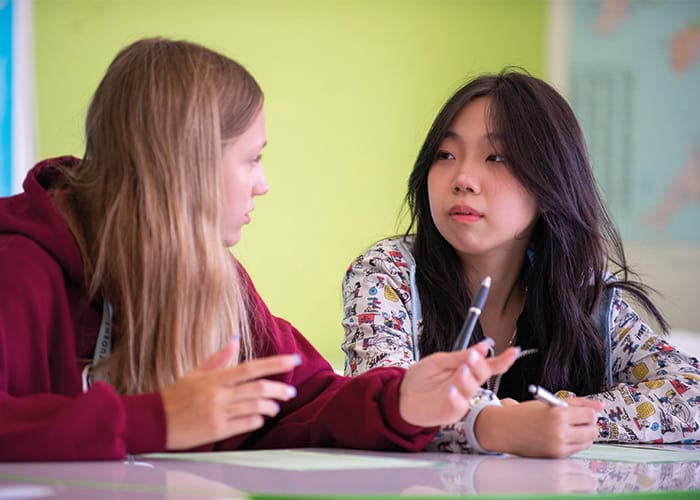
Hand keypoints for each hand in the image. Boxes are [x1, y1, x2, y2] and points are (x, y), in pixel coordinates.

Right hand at [161, 339, 298, 449]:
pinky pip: (245, 424)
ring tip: (275, 406)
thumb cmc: (175, 396)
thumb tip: (235, 340)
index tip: (293, 360)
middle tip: (291, 392)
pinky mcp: (216, 431)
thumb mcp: (195, 373)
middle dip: (279, 389)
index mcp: (215, 378)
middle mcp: (218, 394)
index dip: (275, 363)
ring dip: (271, 407)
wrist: (153, 420)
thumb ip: (218, 359)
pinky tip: (259, 418)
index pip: (251, 368)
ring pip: (255, 407)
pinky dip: (257, 420)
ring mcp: (218, 413)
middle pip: (258, 389)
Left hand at [398, 340, 518, 426]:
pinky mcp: (452, 412)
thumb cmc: (420, 378)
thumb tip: (482, 347)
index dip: (502, 360)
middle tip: (473, 356)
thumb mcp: (439, 360)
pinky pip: (459, 405)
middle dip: (480, 365)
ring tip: (461, 371)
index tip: (513, 352)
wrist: (401, 395)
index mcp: (465, 370)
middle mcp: (466, 385)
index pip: (488, 365)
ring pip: (471, 388)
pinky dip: (456, 397)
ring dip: (467, 378)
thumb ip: (460, 356)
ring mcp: (461, 399)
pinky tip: (451, 390)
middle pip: (482, 375)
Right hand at [474, 397, 603, 457]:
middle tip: (577, 420)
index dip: (587, 412)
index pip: (590, 416)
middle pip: (592, 431)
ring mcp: (559, 446)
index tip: (581, 411)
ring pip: (587, 442)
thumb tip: (600, 405)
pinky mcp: (556, 456)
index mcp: (558, 414)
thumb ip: (578, 402)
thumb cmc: (525, 414)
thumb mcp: (550, 402)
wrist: (505, 429)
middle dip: (588, 424)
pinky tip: (560, 436)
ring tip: (568, 428)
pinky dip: (573, 443)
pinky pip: (576, 450)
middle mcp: (560, 432)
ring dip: (582, 435)